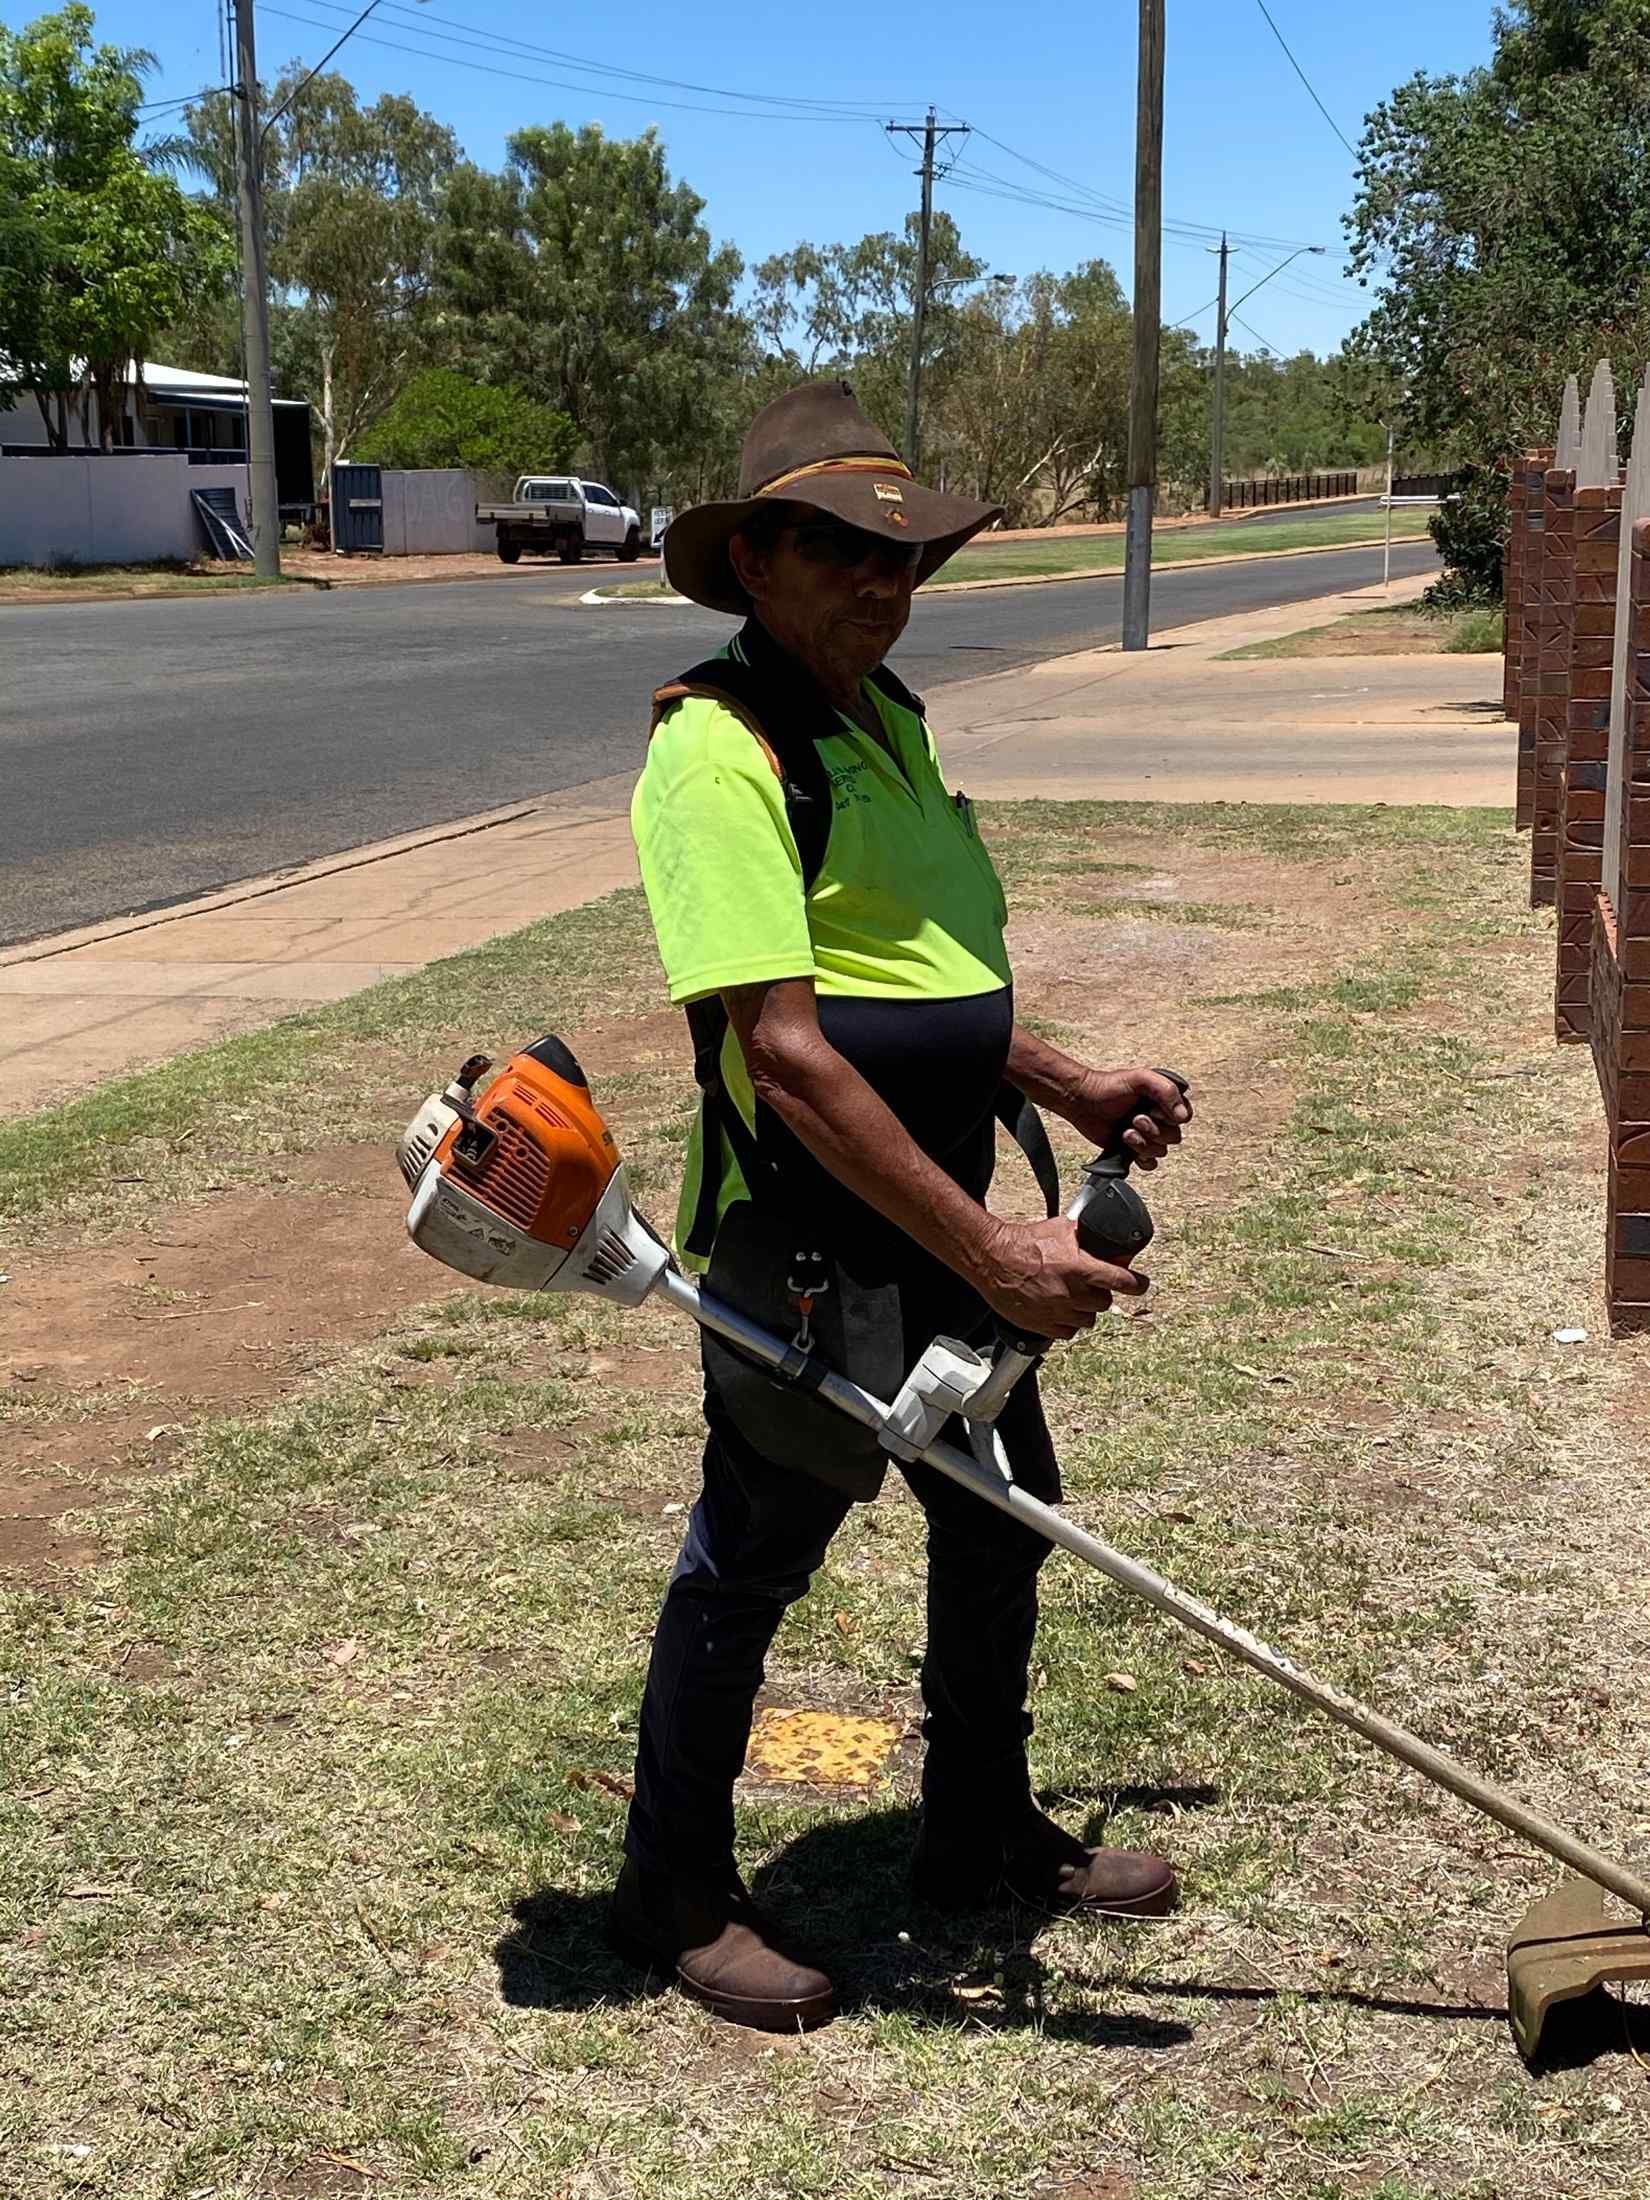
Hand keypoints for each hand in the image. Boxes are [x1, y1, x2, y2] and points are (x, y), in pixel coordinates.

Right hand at [971, 1215, 1147, 1341]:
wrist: (993, 1259)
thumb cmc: (1023, 1243)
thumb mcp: (1059, 1229)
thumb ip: (1083, 1234)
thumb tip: (1099, 1232)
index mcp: (1079, 1269)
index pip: (1122, 1281)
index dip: (1137, 1284)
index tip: (1142, 1285)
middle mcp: (1071, 1294)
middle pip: (1105, 1303)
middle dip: (1102, 1294)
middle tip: (1093, 1286)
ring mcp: (1057, 1312)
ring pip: (1088, 1320)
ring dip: (1085, 1310)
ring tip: (1074, 1298)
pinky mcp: (1042, 1325)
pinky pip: (1067, 1332)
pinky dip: (1068, 1323)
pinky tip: (1061, 1311)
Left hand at [1065, 1067, 1192, 1171]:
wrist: (1082, 1101)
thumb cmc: (1108, 1086)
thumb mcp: (1140, 1078)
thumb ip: (1165, 1090)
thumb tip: (1182, 1116)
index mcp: (1164, 1101)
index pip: (1184, 1117)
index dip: (1170, 1118)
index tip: (1152, 1110)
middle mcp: (1158, 1119)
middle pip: (1174, 1137)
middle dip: (1153, 1131)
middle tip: (1134, 1119)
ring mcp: (1146, 1135)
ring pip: (1160, 1151)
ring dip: (1143, 1143)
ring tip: (1125, 1132)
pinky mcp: (1133, 1150)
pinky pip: (1149, 1164)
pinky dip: (1141, 1158)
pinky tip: (1127, 1146)